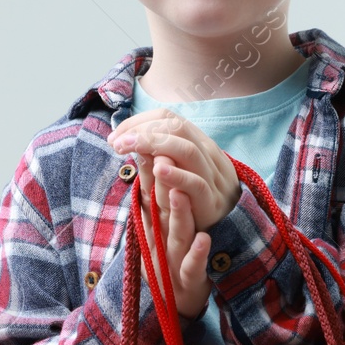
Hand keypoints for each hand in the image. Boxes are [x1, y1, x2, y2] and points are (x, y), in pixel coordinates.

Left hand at [109, 108, 239, 231]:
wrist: (228, 226)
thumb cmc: (194, 197)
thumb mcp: (176, 171)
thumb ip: (156, 155)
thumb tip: (128, 138)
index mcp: (198, 142)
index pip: (167, 118)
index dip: (138, 122)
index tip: (116, 136)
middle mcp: (206, 154)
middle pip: (175, 127)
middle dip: (141, 130)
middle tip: (115, 143)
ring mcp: (211, 176)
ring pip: (186, 150)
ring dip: (151, 144)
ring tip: (125, 149)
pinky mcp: (211, 201)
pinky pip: (196, 183)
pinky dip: (176, 174)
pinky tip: (157, 170)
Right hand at [133, 155, 213, 319]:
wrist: (176, 303)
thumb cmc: (166, 256)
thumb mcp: (153, 227)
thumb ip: (149, 196)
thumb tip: (145, 157)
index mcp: (153, 225)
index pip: (150, 194)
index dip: (149, 171)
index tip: (146, 146)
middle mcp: (160, 240)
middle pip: (159, 211)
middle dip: (160, 186)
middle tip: (161, 161)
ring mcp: (173, 259)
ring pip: (176, 234)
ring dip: (178, 214)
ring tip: (179, 192)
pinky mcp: (189, 280)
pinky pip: (193, 266)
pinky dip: (198, 254)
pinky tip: (205, 239)